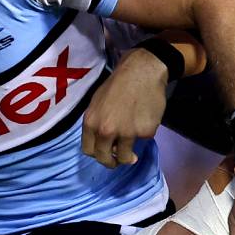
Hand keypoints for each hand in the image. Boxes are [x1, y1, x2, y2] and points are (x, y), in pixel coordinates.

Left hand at [82, 46, 168, 167]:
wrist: (142, 71)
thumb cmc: (117, 84)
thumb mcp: (97, 103)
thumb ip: (97, 124)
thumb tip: (105, 142)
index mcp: (91, 123)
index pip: (88, 151)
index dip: (97, 155)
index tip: (104, 154)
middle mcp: (106, 131)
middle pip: (104, 159)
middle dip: (111, 163)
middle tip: (118, 160)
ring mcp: (126, 133)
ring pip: (125, 157)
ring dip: (129, 157)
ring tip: (133, 153)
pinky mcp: (145, 132)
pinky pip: (143, 139)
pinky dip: (143, 133)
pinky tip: (144, 120)